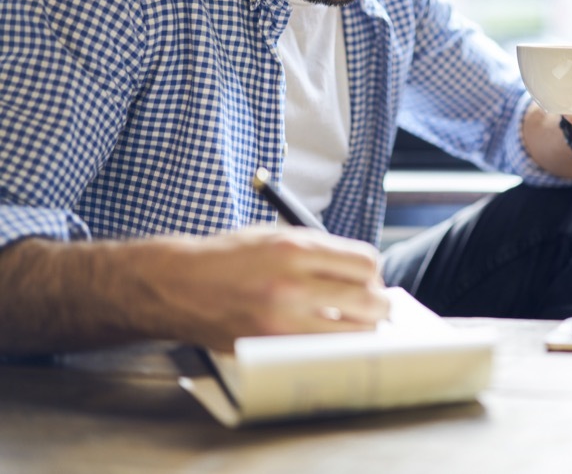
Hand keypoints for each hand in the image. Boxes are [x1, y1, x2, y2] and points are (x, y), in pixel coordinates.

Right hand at [139, 226, 390, 350]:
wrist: (178, 285)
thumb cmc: (230, 257)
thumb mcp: (276, 236)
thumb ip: (320, 251)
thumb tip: (365, 272)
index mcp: (295, 249)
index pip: (365, 264)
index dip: (371, 273)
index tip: (366, 278)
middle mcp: (292, 285)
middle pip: (369, 301)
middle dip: (378, 305)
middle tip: (371, 306)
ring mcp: (281, 321)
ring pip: (353, 335)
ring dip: (361, 331)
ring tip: (351, 324)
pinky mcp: (270, 347)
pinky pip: (322, 353)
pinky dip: (331, 347)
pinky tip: (324, 338)